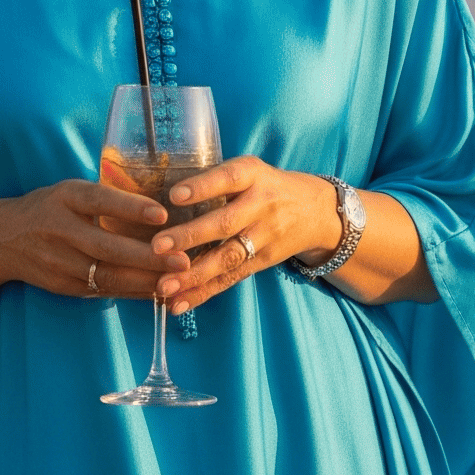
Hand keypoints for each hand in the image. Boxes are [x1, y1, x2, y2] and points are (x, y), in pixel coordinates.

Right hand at [0, 179, 178, 299]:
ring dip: (146, 280)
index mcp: (64, 199)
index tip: (162, 214)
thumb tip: (158, 206)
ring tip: (178, 280)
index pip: (99, 201)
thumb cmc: (49, 209)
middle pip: (106, 247)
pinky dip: (133, 293)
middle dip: (148, 257)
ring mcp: (61, 263)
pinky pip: (104, 291)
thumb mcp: (71, 192)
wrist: (2, 239)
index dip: (131, 208)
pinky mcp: (65, 286)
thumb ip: (106, 198)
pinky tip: (159, 291)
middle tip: (183, 260)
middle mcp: (60, 231)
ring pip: (108, 276)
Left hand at [143, 157, 343, 316]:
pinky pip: (231, 279)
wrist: (317, 211)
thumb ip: (215, 180)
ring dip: (194, 274)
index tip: (174, 195)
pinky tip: (179, 304)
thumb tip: (161, 193)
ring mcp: (264, 237)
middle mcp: (261, 206)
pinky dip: (204, 293)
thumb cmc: (266, 186)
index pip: (228, 179)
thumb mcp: (250, 170)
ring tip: (164, 286)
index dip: (203, 187)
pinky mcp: (263, 262)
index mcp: (254, 175)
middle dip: (190, 236)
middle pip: (225, 223)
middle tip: (157, 247)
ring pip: (228, 258)